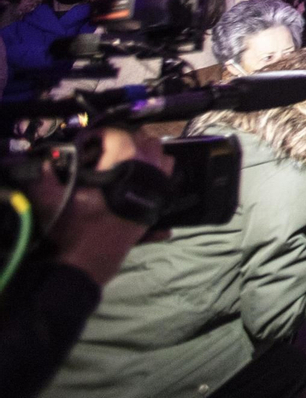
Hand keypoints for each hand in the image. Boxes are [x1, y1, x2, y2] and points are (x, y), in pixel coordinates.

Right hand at [33, 128, 174, 285]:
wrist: (89, 263)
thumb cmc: (72, 230)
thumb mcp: (53, 201)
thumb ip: (45, 179)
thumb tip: (45, 163)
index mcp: (123, 164)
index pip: (118, 134)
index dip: (101, 134)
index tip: (88, 142)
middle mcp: (146, 171)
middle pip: (144, 140)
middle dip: (124, 139)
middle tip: (104, 148)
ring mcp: (157, 186)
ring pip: (161, 154)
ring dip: (144, 151)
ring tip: (123, 158)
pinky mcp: (159, 202)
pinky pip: (168, 174)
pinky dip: (158, 168)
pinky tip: (140, 175)